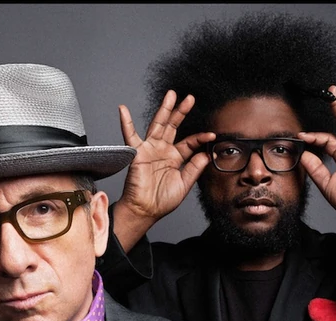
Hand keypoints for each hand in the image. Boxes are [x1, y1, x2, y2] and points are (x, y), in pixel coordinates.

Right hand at [112, 90, 214, 250]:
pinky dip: (126, 122)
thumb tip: (206, 154)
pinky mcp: (138, 152)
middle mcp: (163, 151)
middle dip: (181, 112)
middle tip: (190, 99)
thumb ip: (194, 168)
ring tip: (171, 95)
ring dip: (164, 109)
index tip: (212, 136)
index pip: (190, 142)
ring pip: (158, 125)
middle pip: (174, 127)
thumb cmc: (162, 201)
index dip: (201, 138)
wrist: (145, 210)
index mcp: (175, 158)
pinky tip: (123, 109)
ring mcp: (150, 149)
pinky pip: (130, 135)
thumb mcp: (184, 184)